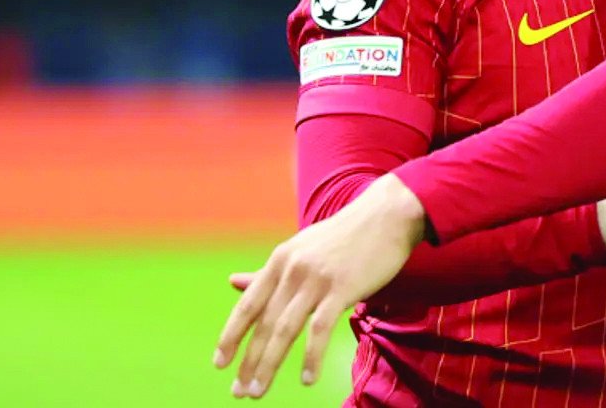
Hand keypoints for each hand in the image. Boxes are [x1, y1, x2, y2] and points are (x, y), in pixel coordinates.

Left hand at [213, 174, 426, 397]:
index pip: (248, 306)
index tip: (219, 363)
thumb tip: (231, 281)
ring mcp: (317, 279)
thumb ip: (268, 273)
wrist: (386, 216)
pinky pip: (320, 329)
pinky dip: (310, 357)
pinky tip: (306, 380)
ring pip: (285, 330)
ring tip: (258, 392)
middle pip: (263, 323)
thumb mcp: (300, 250)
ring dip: (269, 365)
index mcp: (279, 260)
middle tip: (239, 391)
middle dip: (249, 361)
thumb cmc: (342, 238)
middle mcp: (292, 269)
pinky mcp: (342, 288)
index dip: (231, 336)